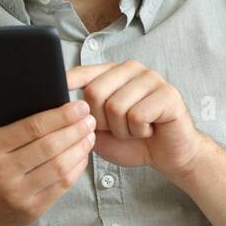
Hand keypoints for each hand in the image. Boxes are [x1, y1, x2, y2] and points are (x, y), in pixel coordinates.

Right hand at [0, 78, 95, 225]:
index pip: (32, 128)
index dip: (60, 116)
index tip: (79, 105)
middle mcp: (4, 173)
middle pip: (50, 146)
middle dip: (75, 129)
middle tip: (90, 118)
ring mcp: (19, 194)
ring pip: (59, 167)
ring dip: (80, 148)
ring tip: (90, 134)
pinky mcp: (32, 209)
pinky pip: (61, 186)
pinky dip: (77, 168)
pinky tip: (82, 155)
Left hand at [65, 61, 204, 178]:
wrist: (167, 155)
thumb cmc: (133, 141)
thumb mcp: (98, 130)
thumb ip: (82, 116)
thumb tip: (59, 108)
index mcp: (113, 73)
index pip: (84, 72)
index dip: (68, 81)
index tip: (56, 87)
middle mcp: (132, 69)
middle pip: (95, 92)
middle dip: (101, 122)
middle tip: (119, 129)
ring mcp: (152, 79)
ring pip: (116, 107)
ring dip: (123, 130)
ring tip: (135, 130)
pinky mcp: (168, 94)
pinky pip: (138, 116)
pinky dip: (139, 132)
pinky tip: (149, 130)